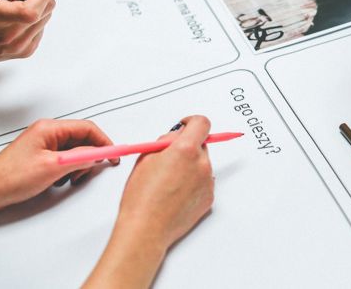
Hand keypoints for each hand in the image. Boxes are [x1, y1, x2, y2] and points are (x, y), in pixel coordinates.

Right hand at [0, 0, 56, 78]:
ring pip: (47, 17)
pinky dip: (35, 20)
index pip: (31, 10)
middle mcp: (10, 36)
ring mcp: (19, 46)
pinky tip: (17, 19)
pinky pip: (42, 28)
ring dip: (38, 7)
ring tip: (16, 7)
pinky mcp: (26, 51)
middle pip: (46, 10)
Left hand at [0, 119, 117, 219]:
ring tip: (71, 178)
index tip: (115, 154)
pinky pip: (64, 159)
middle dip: (90, 156)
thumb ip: (80, 158)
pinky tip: (61, 180)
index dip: (104, 142)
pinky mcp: (41, 156)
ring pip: (74, 151)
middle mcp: (47, 133)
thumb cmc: (9, 178)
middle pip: (82, 139)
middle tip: (90, 170)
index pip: (87, 128)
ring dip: (78, 165)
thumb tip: (98, 154)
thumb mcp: (53, 168)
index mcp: (49, 128)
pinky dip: (68, 170)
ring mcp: (44, 145)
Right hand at [115, 115, 214, 248]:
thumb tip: (176, 136)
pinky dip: (193, 183)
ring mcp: (207, 182)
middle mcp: (201, 164)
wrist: (146, 228)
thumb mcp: (146, 158)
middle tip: (168, 159)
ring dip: (190, 166)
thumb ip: (165, 142)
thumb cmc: (141, 197)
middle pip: (201, 144)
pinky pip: (203, 182)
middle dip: (187, 147)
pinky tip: (175, 193)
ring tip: (168, 181)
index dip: (192, 122)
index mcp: (185, 150)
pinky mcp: (209, 197)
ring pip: (202, 164)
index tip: (185, 126)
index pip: (202, 123)